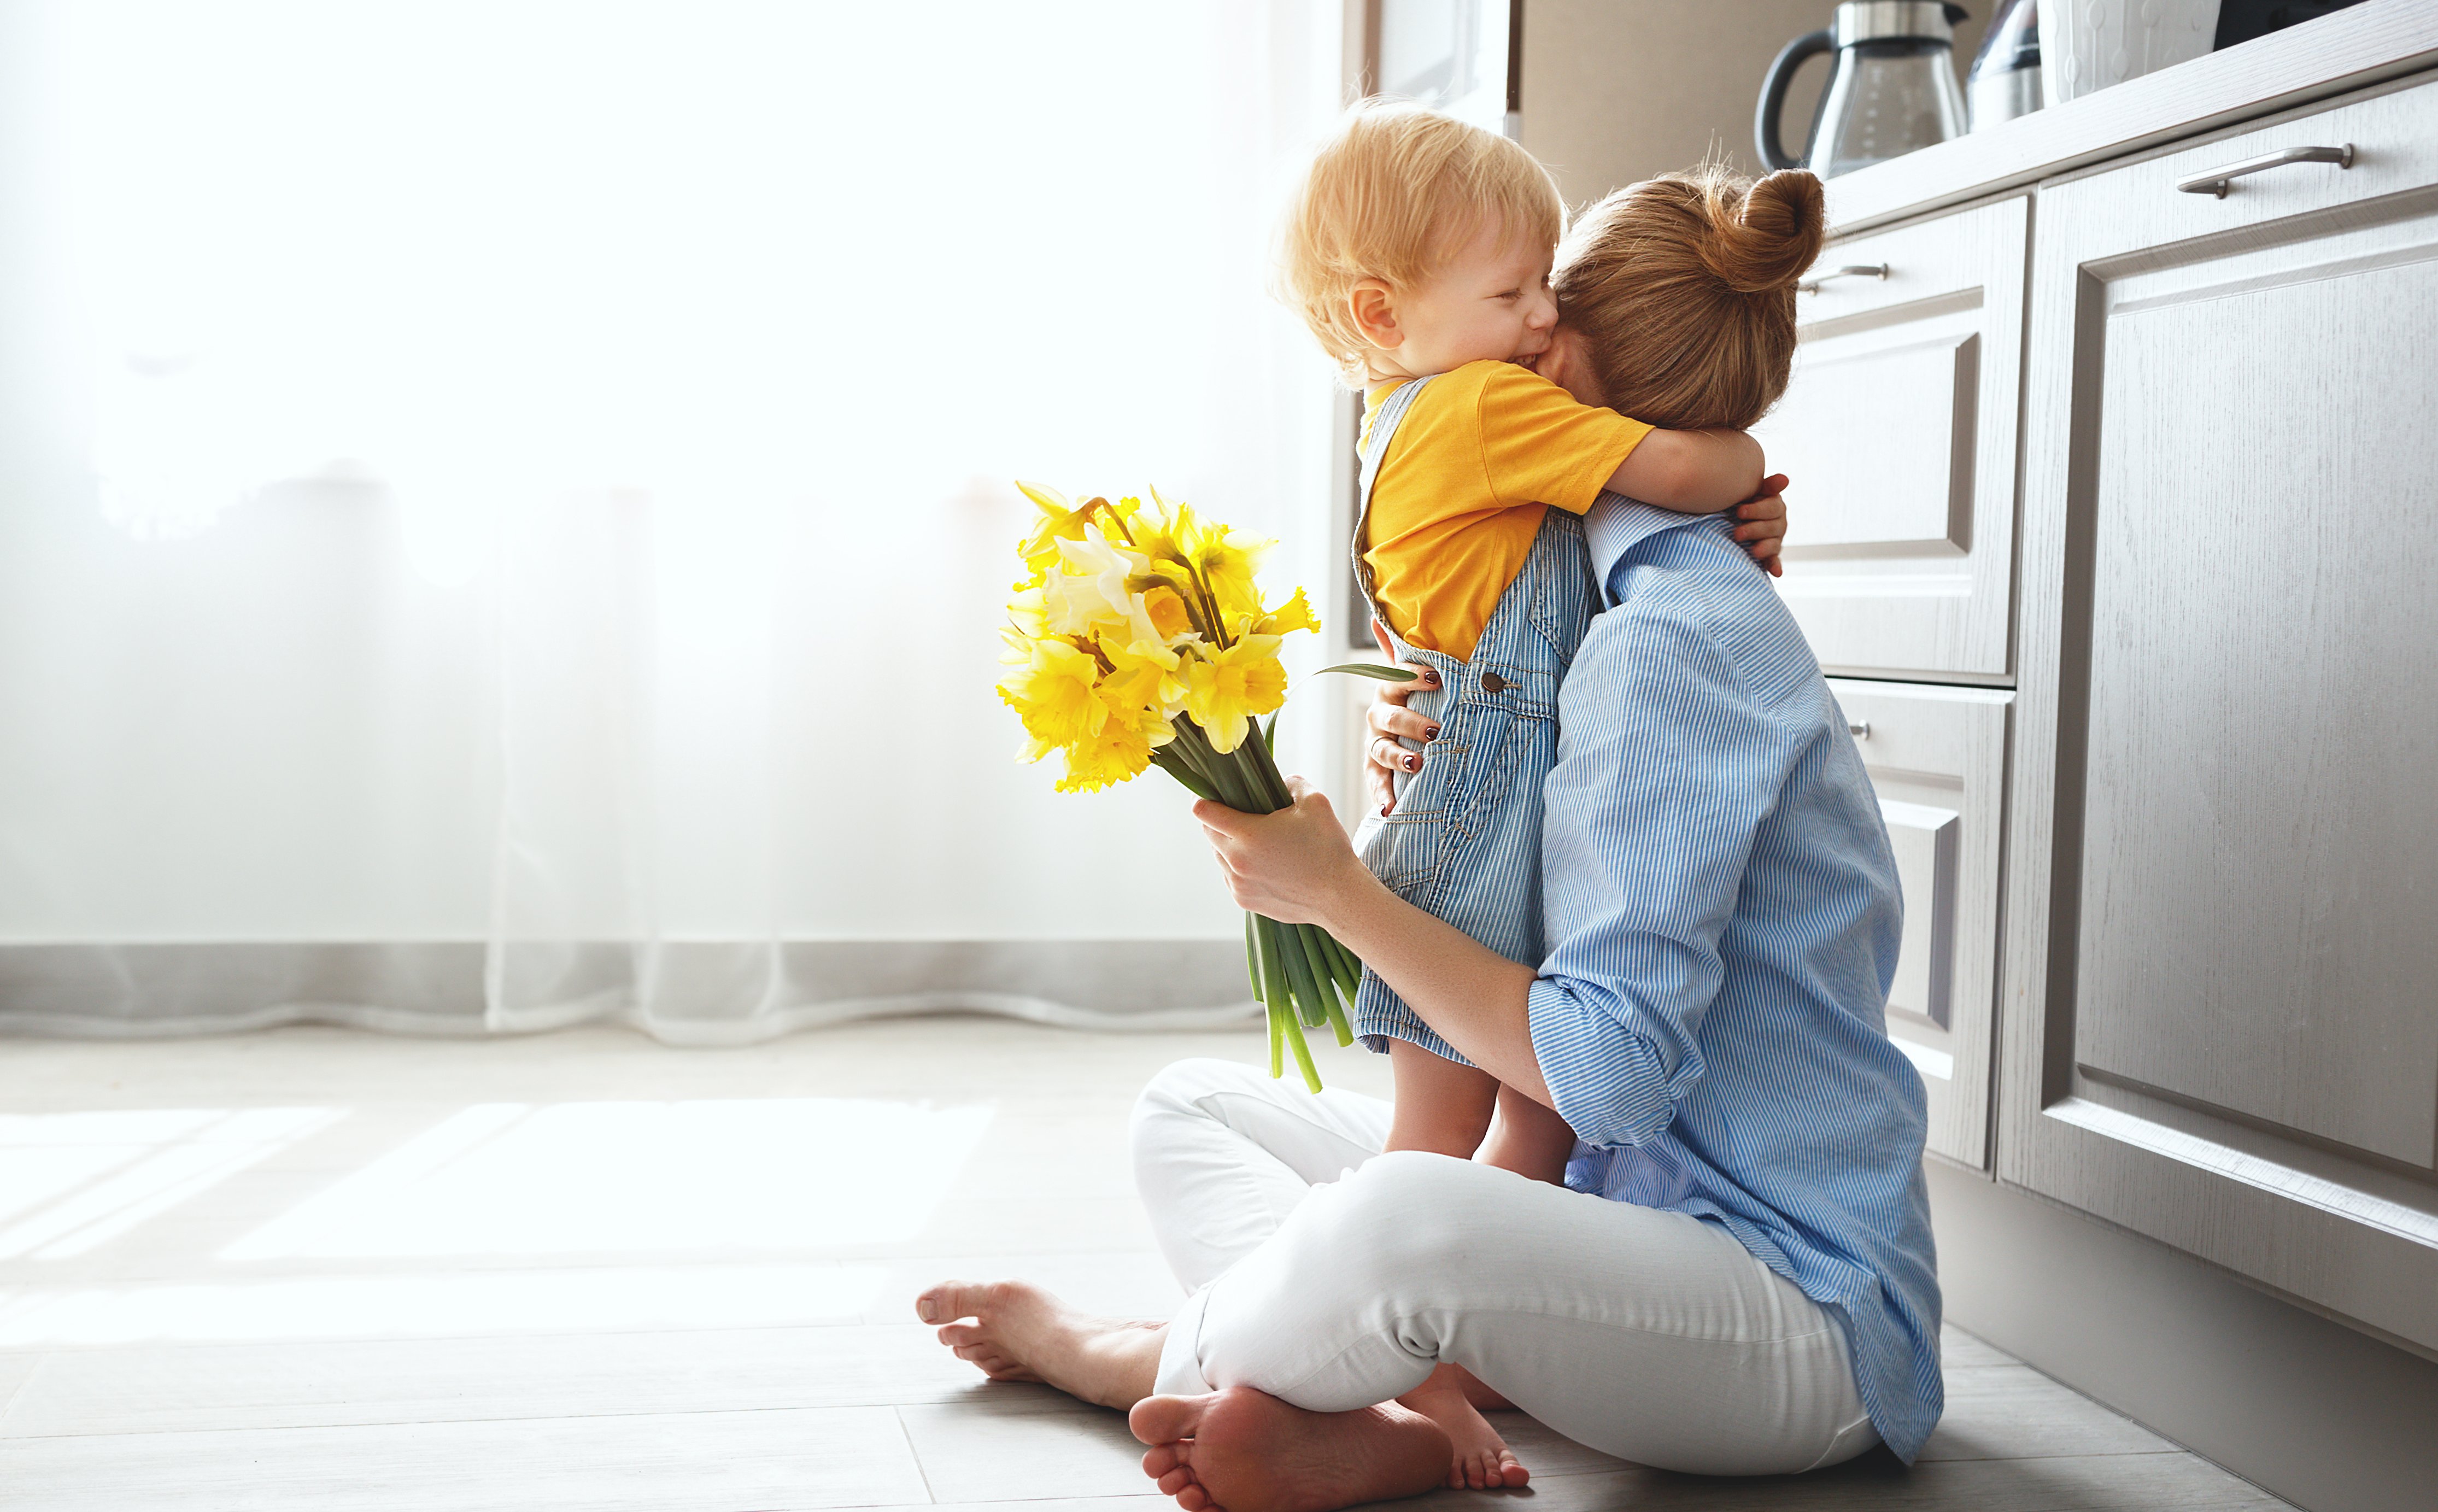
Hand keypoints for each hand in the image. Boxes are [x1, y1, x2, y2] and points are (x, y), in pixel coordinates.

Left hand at [1194, 778, 1371, 928]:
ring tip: (1257, 839)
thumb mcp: (1314, 802)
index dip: (1203, 796)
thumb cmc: (1328, 848)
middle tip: (1240, 812)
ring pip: (1218, 855)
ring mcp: (1238, 884)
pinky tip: (1262, 861)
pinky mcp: (1244, 901)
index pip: (1203, 811)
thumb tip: (1279, 782)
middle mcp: (1235, 861)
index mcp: (1247, 834)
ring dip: (1229, 844)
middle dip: (1218, 819)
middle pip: (1208, 832)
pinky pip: (1230, 876)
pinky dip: (1238, 866)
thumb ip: (1291, 782)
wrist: (1340, 897)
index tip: (1209, 791)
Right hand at [1364, 621, 1439, 813]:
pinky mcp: (1376, 770)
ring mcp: (1375, 744)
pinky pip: (1376, 782)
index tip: (1437, 678)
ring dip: (1399, 756)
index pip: (1397, 678)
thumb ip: (1398, 650)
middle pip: (1391, 717)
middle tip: (1435, 731)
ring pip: (1382, 749)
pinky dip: (1382, 796)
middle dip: (1412, 722)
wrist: (1403, 735)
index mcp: (1389, 689)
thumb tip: (1376, 616)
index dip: (1414, 677)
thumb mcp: (1413, 675)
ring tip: (1417, 764)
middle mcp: (1378, 716)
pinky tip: (1389, 810)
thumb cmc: (1415, 699)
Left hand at [1733, 473, 1790, 577]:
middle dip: (1754, 530)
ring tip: (1753, 552)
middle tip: (1737, 533)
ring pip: (1773, 543)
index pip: (1772, 507)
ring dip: (1764, 548)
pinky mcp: (1770, 553)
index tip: (1739, 512)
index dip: (1757, 510)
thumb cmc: (1741, 499)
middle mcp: (1778, 521)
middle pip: (1772, 527)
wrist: (1731, 515)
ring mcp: (1775, 538)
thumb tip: (1785, 479)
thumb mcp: (1752, 489)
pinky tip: (1777, 572)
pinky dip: (1775, 566)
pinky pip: (1774, 559)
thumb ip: (1768, 485)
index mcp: (1774, 504)